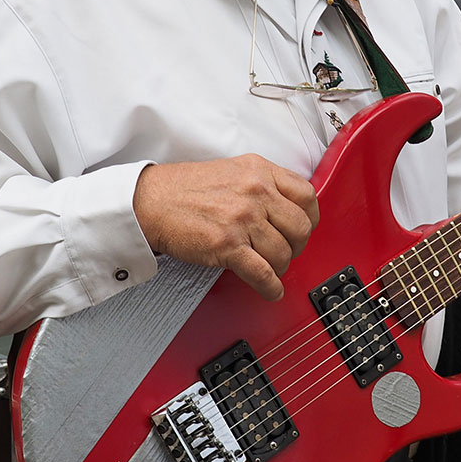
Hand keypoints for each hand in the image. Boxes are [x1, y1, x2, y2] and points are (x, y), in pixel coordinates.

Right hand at [133, 154, 318, 300]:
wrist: (150, 201)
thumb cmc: (184, 188)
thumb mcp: (232, 171)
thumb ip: (261, 184)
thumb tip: (286, 209)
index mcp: (259, 171)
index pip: (306, 195)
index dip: (309, 218)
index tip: (304, 228)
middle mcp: (255, 192)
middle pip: (300, 227)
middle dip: (297, 246)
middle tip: (287, 251)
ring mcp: (242, 219)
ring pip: (283, 253)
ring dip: (279, 267)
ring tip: (269, 268)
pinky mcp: (227, 245)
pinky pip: (263, 273)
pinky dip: (271, 287)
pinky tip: (271, 290)